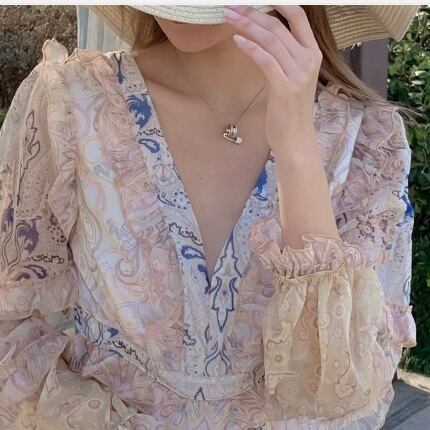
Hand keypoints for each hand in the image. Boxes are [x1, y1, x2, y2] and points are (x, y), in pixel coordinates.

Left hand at [223, 5, 321, 156]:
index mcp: (312, 54)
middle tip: (231, 6)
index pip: (299, 17)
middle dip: (253, 13)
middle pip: (279, 26)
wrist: (295, 138)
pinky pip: (266, 61)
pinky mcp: (285, 88)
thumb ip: (282, 57)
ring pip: (271, 41)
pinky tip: (237, 40)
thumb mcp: (291, 78)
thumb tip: (261, 39)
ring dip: (247, 26)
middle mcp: (309, 60)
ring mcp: (299, 74)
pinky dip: (250, 48)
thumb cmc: (289, 109)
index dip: (280, 2)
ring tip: (229, 17)